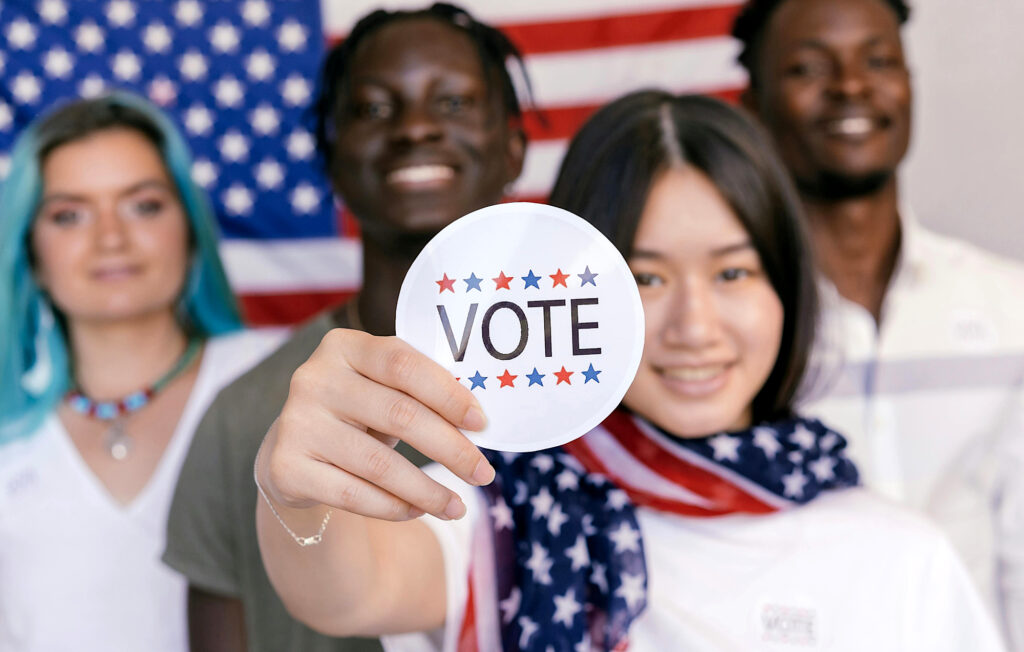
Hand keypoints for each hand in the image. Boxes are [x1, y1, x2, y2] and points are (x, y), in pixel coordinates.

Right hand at [257, 328, 493, 522]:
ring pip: (380, 464)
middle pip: (400, 415)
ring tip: (457, 507)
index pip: (404, 365)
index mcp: (344, 346)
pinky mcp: (286, 466)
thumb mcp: (381, 388)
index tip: (482, 424)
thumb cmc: (358, 412)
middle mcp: (314, 378)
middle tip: (484, 474)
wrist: (294, 450)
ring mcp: (297, 422)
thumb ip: (420, 390)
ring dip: (427, 491)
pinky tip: (418, 511)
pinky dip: (394, 507)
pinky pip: (354, 494)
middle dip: (451, 449)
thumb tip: (479, 420)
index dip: (448, 394)